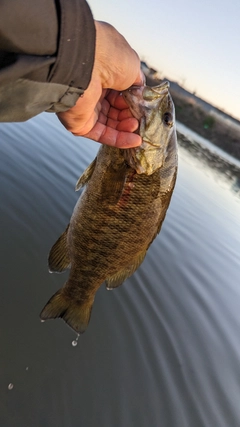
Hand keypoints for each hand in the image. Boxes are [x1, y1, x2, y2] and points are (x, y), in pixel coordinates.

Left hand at [57, 21, 143, 147]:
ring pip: (111, 124)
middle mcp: (92, 90)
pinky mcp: (81, 124)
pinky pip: (103, 135)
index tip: (143, 105)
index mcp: (102, 74)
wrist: (84, 64)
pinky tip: (135, 140)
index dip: (132, 101)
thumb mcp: (132, 66)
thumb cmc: (107, 57)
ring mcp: (86, 108)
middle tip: (140, 117)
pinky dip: (120, 139)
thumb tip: (140, 92)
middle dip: (130, 115)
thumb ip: (136, 82)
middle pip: (116, 110)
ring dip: (127, 128)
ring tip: (136, 126)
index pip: (120, 93)